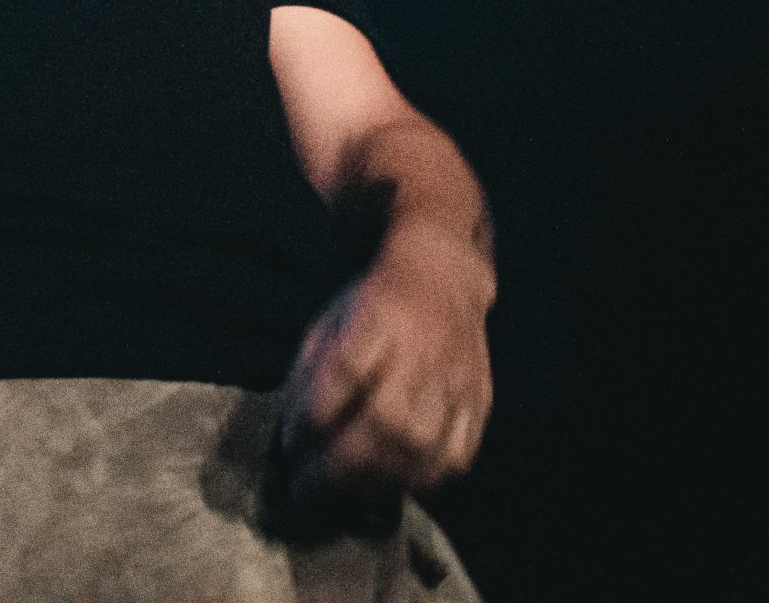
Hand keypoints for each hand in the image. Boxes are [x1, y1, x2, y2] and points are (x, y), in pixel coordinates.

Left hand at [270, 228, 495, 530]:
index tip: (289, 445)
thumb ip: (308, 374)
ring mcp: (455, 378)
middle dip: (339, 465)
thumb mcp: (330, 320)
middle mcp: (421, 349)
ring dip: (376, 479)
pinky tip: (395, 483)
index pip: (343, 372)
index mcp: (378, 315)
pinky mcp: (479, 400)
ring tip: (346, 493)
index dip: (312, 416)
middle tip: (307, 490)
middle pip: (384, 420)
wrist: (443, 275)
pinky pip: (456, 454)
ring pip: (421, 445)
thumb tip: (290, 437)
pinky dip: (423, 478)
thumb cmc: (375, 304)